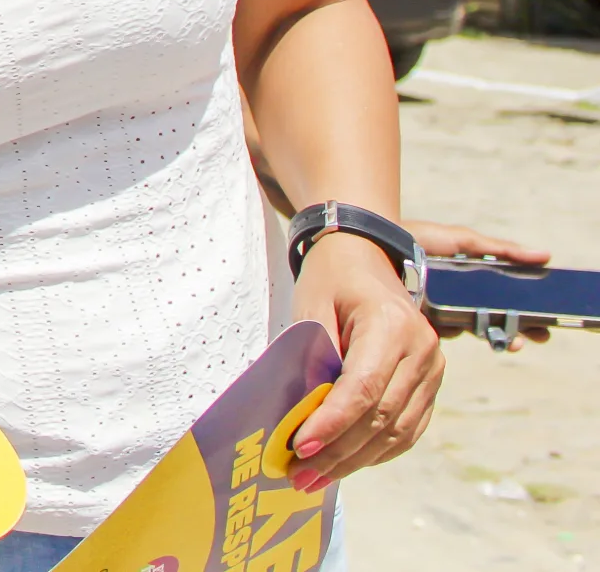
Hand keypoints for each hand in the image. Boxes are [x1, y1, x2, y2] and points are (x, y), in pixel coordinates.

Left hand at [285, 232, 443, 487]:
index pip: (363, 388)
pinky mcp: (432, 382)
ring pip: (398, 430)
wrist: (366, 255)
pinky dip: (378, 450)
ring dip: (356, 459)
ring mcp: (433, 368)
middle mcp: (421, 348)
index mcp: (390, 324)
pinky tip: (347, 462)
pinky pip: (409, 427)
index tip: (301, 448)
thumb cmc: (331, 278)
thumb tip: (300, 415)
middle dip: (339, 451)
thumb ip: (311, 358)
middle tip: (300, 476)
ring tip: (316, 478)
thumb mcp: (311, 307)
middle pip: (381, 416)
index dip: (333, 423)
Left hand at [412, 218, 553, 346]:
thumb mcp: (462, 241)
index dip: (524, 318)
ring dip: (497, 336)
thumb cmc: (418, 238)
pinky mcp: (419, 320)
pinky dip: (460, 332)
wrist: (376, 242)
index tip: (544, 325)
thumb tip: (544, 255)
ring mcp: (438, 313)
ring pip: (473, 331)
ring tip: (514, 339)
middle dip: (517, 331)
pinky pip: (445, 333)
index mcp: (467, 283)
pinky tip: (471, 328)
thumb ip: (500, 249)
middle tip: (536, 336)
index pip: (501, 306)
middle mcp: (455, 302)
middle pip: (493, 323)